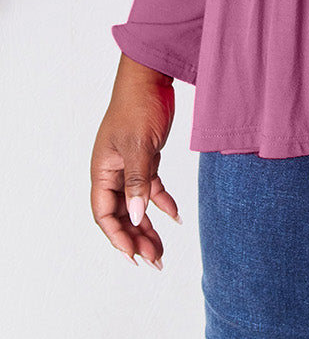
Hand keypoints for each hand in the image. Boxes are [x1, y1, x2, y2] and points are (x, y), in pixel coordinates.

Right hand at [90, 54, 181, 271]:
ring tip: (162, 250)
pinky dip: (162, 203)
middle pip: (120, 214)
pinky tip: (176, 217)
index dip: (117, 236)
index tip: (134, 257)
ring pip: (136, 205)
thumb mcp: (139, 145)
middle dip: (135, 239)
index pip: (104, 213)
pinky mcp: (147, 158)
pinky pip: (151, 188)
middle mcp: (113, 171)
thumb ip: (137, 181)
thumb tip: (134, 217)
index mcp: (103, 170)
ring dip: (148, 227)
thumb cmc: (138, 106)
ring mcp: (130, 165)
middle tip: (155, 261)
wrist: (152, 77)